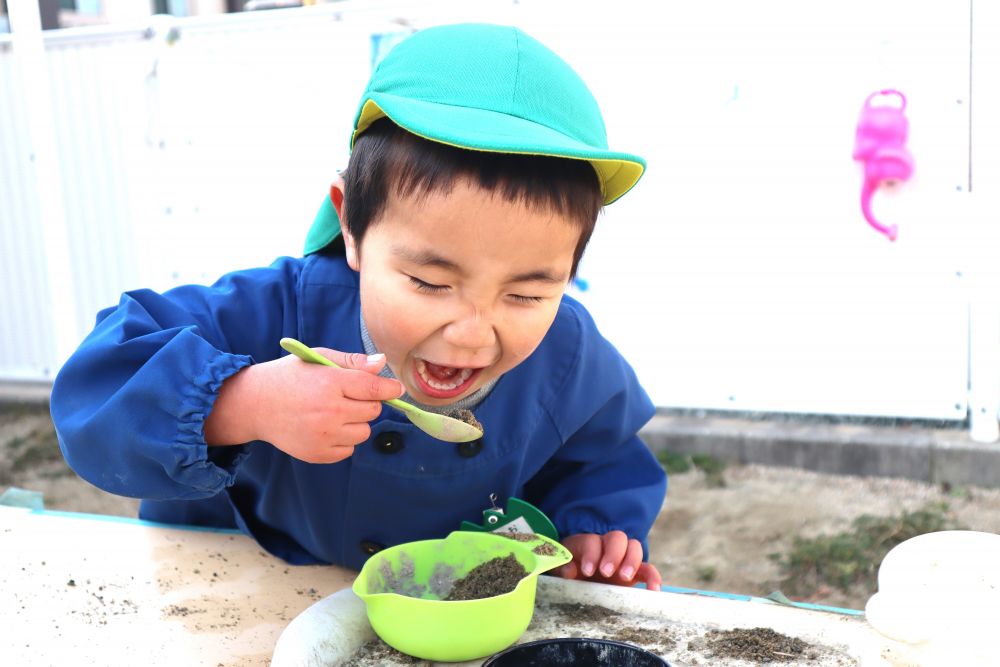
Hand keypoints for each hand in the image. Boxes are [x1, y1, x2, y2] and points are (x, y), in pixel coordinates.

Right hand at [206, 348, 403, 462]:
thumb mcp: (317, 359)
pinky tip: (326, 427)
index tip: (395, 388)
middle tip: (347, 396)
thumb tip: (382, 363)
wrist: (254, 405)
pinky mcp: (318, 454)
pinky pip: (349, 450)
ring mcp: (323, 436)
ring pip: (364, 432)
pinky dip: (344, 440)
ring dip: (356, 422)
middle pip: (373, 411)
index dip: (389, 388)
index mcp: (329, 383)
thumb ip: (352, 362)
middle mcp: (328, 411)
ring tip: (335, 412)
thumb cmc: (289, 377)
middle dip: (367, 402)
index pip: (374, 388)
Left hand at [557, 531, 661, 590]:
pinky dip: (653, 577)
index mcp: (587, 543)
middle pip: (617, 537)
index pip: (592, 540)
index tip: (587, 571)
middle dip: (613, 554)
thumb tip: (569, 570)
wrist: (581, 583)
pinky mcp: (636, 573)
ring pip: (634, 547)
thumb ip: (563, 568)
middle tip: (606, 572)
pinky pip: (648, 570)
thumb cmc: (570, 574)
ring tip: (625, 578)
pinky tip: (653, 590)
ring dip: (631, 561)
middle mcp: (607, 546)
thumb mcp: (562, 571)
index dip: (591, 553)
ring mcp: (623, 558)